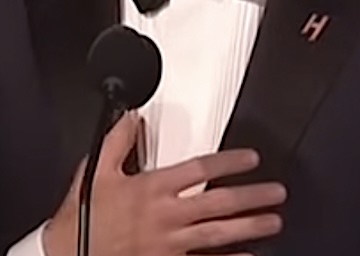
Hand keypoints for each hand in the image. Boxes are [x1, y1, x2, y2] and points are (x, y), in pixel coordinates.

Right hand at [42, 112, 285, 255]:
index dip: (230, 161)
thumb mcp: (95, 171)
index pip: (200, 168)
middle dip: (252, 196)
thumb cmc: (82, 220)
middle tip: (276, 192)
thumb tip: (130, 116)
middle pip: (219, 202)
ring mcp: (168, 246)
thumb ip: (117, 141)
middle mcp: (165, 217)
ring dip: (250, 227)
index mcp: (151, 189)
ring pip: (219, 234)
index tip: (250, 159)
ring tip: (273, 222)